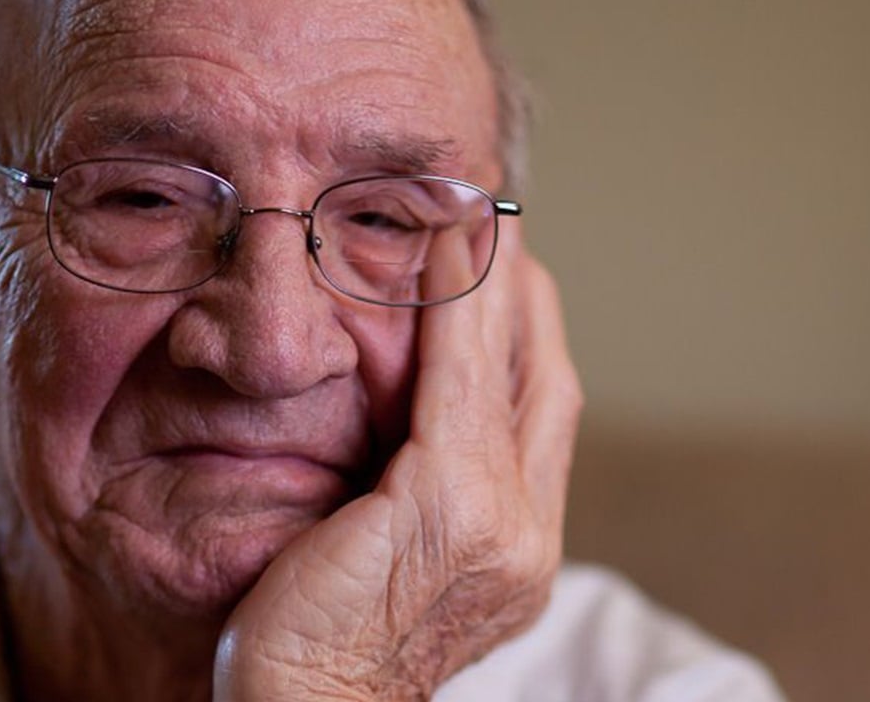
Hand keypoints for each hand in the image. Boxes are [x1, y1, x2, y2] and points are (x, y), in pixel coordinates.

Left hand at [214, 222, 582, 700]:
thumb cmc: (324, 649)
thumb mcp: (394, 564)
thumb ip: (423, 494)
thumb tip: (407, 423)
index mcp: (520, 549)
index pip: (541, 419)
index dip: (527, 339)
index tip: (506, 278)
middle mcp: (529, 535)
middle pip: (546, 384)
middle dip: (526, 302)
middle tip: (497, 230)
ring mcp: (501, 523)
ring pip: (509, 371)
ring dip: (495, 286)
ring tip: (473, 220)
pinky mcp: (449, 507)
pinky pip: (459, 380)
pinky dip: (458, 308)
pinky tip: (445, 253)